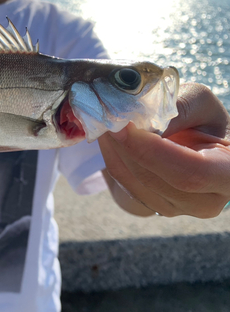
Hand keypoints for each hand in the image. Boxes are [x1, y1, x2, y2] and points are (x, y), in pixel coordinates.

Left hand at [98, 83, 229, 217]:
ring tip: (105, 121)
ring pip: (133, 181)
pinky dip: (111, 157)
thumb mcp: (199, 102)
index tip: (124, 126)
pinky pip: (122, 182)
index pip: (192, 173)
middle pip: (155, 179)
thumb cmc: (200, 119)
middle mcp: (207, 201)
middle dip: (124, 146)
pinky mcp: (150, 207)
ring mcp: (176, 209)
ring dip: (112, 149)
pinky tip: (108, 137)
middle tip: (105, 117)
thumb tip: (144, 124)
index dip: (153, 151)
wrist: (191, 143)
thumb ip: (178, 107)